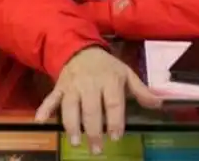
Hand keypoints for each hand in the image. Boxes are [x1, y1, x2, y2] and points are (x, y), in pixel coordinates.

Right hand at [34, 47, 160, 153]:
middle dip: (94, 130)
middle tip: (97, 148)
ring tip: (76, 141)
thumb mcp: (126, 73)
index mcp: (110, 80)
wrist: (81, 49)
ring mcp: (73, 86)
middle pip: (91, 109)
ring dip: (72, 125)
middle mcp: (90, 84)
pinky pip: (51, 98)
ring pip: (71, 107)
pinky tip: (40, 121)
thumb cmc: (106, 66)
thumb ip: (141, 90)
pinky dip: (44, 109)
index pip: (113, 103)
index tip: (116, 136)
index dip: (115, 121)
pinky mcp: (59, 88)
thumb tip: (158, 104)